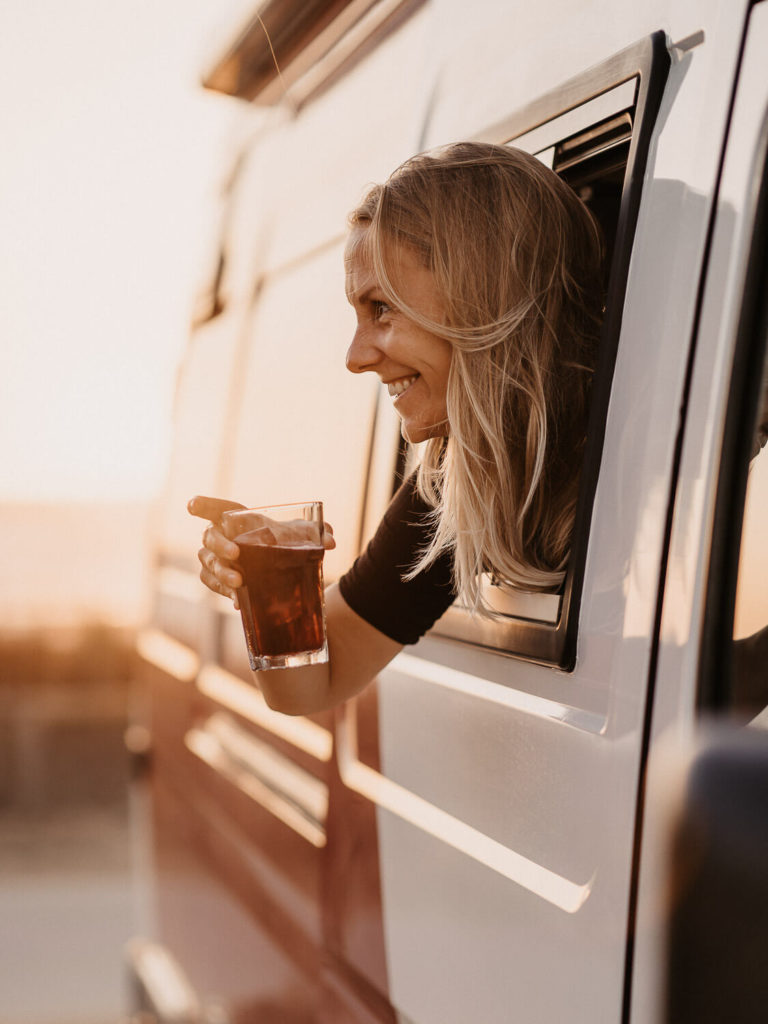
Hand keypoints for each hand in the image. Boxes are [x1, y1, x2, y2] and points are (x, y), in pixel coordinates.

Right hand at [187, 496, 335, 606]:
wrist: (280, 566)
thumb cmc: (285, 541)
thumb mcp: (301, 536)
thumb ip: (316, 534)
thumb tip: (331, 541)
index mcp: (239, 518)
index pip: (217, 508)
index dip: (203, 505)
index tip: (192, 505)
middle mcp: (222, 535)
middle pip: (209, 537)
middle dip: (219, 544)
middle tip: (236, 553)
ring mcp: (215, 557)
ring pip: (208, 562)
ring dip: (221, 573)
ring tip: (238, 583)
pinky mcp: (215, 578)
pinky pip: (211, 583)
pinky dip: (223, 592)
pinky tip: (239, 601)